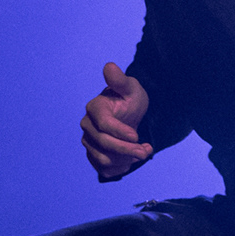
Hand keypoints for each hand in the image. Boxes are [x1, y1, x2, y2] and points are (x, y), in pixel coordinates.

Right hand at [82, 62, 151, 180]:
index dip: (121, 133)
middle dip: (127, 149)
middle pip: (104, 144)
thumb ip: (120, 80)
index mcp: (94, 108)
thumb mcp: (131, 88)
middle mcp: (87, 125)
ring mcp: (88, 142)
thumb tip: (109, 66)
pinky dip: (120, 168)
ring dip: (126, 159)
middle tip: (147, 151)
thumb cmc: (130, 98)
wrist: (129, 114)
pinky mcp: (93, 155)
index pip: (104, 125)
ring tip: (142, 152)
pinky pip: (104, 169)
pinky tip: (132, 160)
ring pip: (104, 159)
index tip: (137, 135)